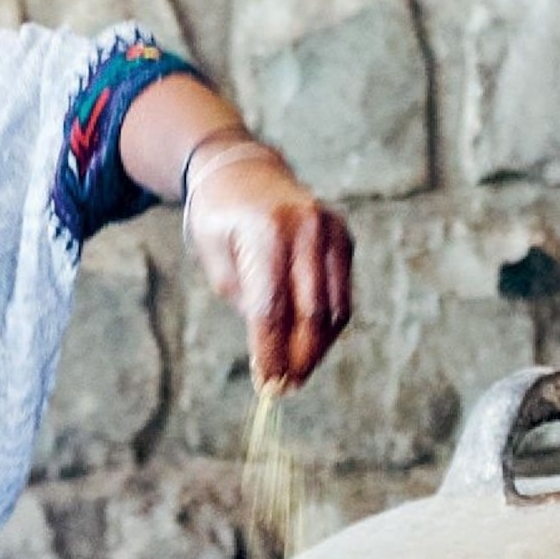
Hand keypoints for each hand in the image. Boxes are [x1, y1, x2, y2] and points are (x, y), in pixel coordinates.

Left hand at [184, 146, 353, 391]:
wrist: (245, 170)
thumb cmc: (220, 218)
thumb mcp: (214, 256)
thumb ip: (243, 298)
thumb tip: (272, 349)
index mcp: (267, 231)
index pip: (272, 309)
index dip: (270, 352)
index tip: (266, 383)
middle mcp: (307, 228)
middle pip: (311, 313)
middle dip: (298, 358)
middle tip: (284, 388)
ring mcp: (331, 231)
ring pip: (334, 308)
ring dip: (317, 349)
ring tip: (297, 375)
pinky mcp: (345, 238)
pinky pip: (341, 294)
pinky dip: (327, 326)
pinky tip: (309, 345)